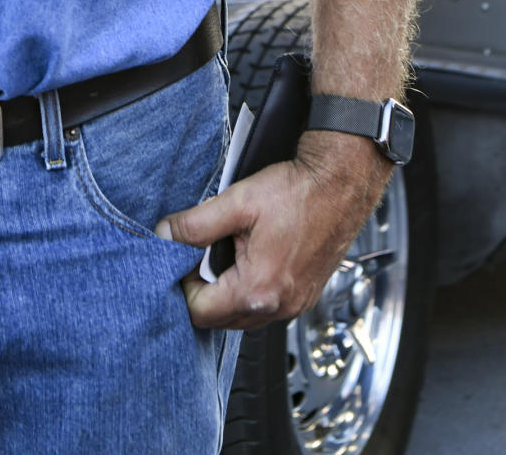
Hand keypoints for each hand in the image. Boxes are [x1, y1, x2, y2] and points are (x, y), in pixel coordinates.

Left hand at [156, 133, 388, 329]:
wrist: (340, 185)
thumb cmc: (297, 193)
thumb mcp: (237, 202)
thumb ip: (195, 224)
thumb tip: (165, 235)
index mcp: (258, 290)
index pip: (200, 312)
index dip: (183, 284)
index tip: (182, 259)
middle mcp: (279, 307)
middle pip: (221, 320)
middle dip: (203, 291)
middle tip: (201, 254)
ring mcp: (294, 305)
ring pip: (243, 316)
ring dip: (226, 292)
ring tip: (226, 252)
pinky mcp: (304, 296)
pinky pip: (265, 307)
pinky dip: (249, 290)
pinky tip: (249, 258)